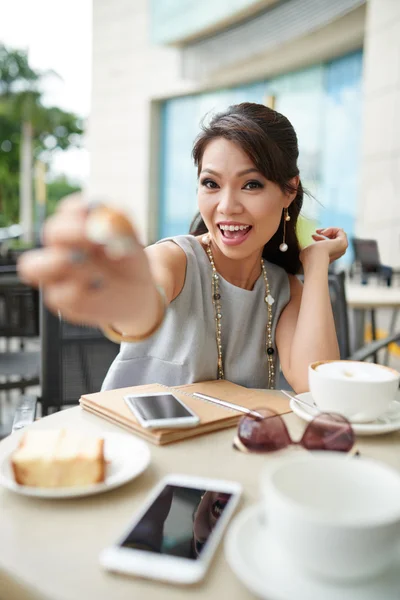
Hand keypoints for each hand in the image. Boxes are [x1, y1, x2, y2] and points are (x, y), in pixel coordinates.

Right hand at [17, 197, 155, 327]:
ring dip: (59, 262)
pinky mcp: (61, 300)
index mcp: (78, 227)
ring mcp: (57, 274)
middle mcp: (62, 247)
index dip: (78, 210)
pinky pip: (57, 295)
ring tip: (85, 263)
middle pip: (50, 232)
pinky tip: (98, 287)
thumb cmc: (129, 263)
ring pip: (33, 267)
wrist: (138, 293)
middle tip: (92, 239)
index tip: (96, 215)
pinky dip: (77, 290)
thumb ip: (120, 225)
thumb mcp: (131, 241)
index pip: (68, 211)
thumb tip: (105, 217)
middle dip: (69, 232)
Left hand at [300, 227, 347, 265]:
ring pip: (338, 233)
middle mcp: (338, 253)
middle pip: (334, 237)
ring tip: (319, 232)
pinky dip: (331, 229)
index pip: (328, 244)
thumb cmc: (308, 256)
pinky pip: (340, 230)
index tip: (312, 236)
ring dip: (328, 229)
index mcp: (330, 257)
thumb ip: (311, 248)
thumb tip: (310, 244)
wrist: (314, 258)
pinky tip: (323, 233)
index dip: (320, 238)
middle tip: (316, 231)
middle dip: (325, 232)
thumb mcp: (308, 250)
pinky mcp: (343, 243)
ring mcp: (341, 249)